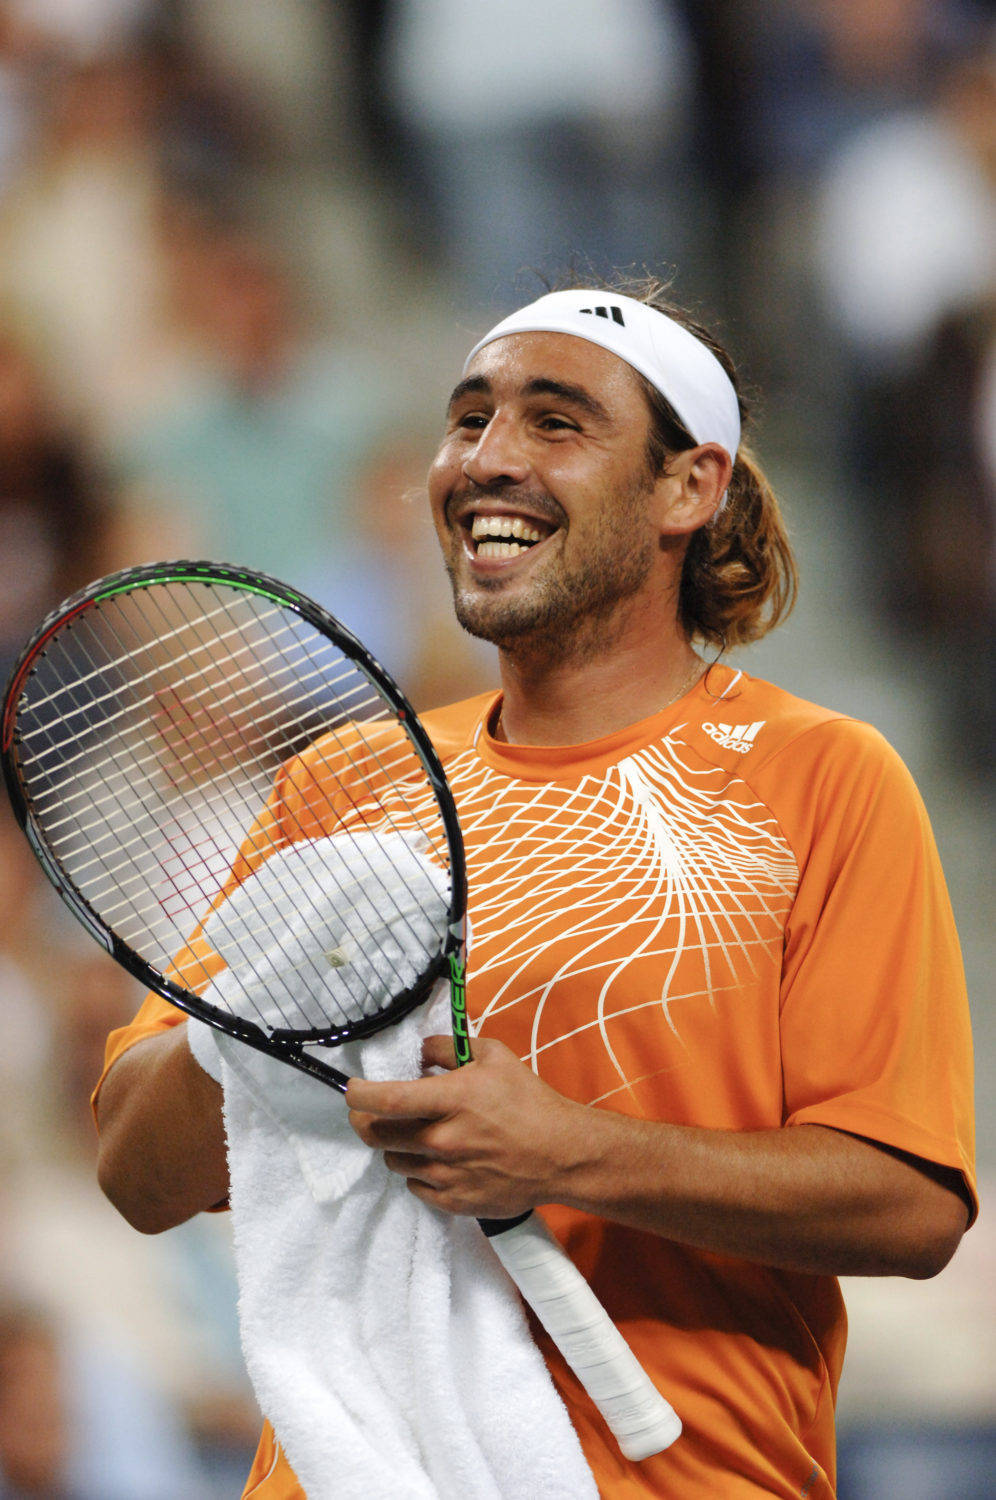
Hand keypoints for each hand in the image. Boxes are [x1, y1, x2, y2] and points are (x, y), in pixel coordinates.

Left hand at [345, 1036, 590, 1218]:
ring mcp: (447, 1175)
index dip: (358, 1095)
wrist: (562, 1155)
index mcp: (452, 1100)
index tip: (349, 1090)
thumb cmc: (530, 1101)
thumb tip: (419, 1052)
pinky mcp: (454, 1202)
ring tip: (415, 1135)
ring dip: (396, 1146)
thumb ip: (449, 1049)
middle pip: (378, 1135)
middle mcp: (444, 1140)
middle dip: (365, 1122)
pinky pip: (415, 1188)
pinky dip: (418, 1173)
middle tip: (368, 1114)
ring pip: (394, 1161)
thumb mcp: (494, 1056)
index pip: (387, 1100)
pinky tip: (435, 1161)